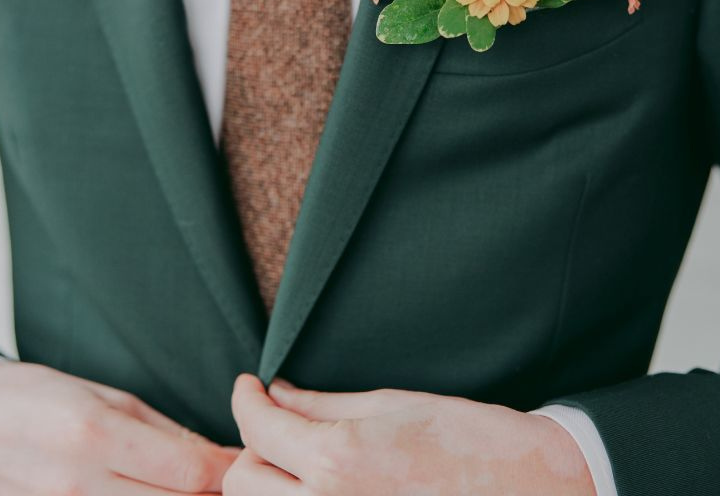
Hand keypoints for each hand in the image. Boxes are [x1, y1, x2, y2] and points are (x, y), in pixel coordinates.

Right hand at [0, 361, 238, 493]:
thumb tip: (213, 456)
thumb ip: (160, 431)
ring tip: (194, 491)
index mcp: (96, 434)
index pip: (188, 469)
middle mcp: (77, 483)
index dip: (226, 471)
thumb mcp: (105, 398)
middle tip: (231, 485)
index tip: (245, 463)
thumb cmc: (41, 398)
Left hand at [226, 373, 596, 495]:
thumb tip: (277, 393)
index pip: (258, 428)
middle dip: (253, 444)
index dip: (246, 399)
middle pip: (244, 480)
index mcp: (336, 460)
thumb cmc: (463, 438)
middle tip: (275, 419)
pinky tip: (317, 481)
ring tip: (294, 452)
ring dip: (267, 480)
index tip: (250, 385)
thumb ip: (321, 404)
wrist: (524, 489)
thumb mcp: (389, 405)